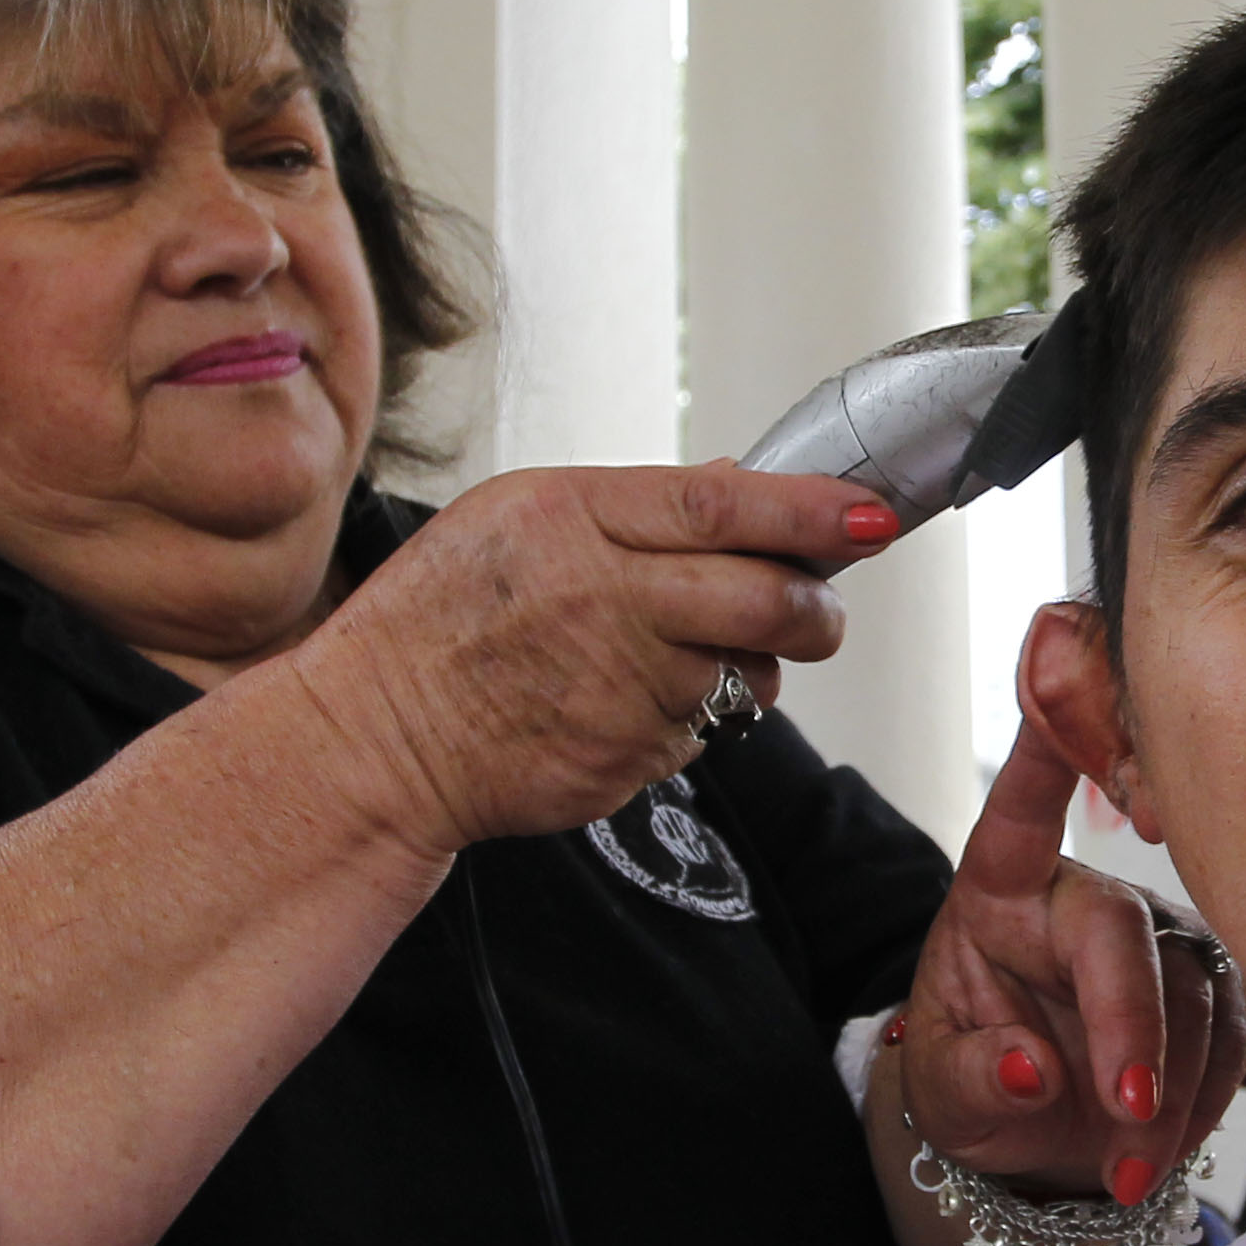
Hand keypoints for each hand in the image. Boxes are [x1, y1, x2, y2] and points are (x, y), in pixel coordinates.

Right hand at [289, 461, 898, 854]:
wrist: (374, 741)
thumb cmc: (439, 622)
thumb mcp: (512, 519)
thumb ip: (632, 506)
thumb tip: (740, 487)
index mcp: (570, 517)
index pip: (722, 506)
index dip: (811, 511)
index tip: (871, 514)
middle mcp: (602, 598)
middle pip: (765, 596)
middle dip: (814, 608)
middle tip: (819, 610)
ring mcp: (617, 686)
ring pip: (747, 674)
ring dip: (747, 669)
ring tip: (680, 659)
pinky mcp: (626, 758)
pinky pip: (699, 734)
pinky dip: (686, 721)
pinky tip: (621, 706)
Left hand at [892, 719, 1245, 1206]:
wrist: (1030, 1135)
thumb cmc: (976, 1083)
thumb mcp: (943, 1094)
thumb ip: (975, 1078)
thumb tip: (1031, 1066)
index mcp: (998, 892)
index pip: (1017, 812)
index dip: (1040, 747)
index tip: (1051, 665)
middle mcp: (1082, 899)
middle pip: (1123, 933)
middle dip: (1132, 1028)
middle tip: (1120, 1114)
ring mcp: (1157, 940)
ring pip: (1192, 995)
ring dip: (1167, 1095)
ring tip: (1122, 1173)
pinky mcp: (1212, 990)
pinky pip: (1233, 1040)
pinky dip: (1204, 1106)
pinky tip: (1159, 1152)